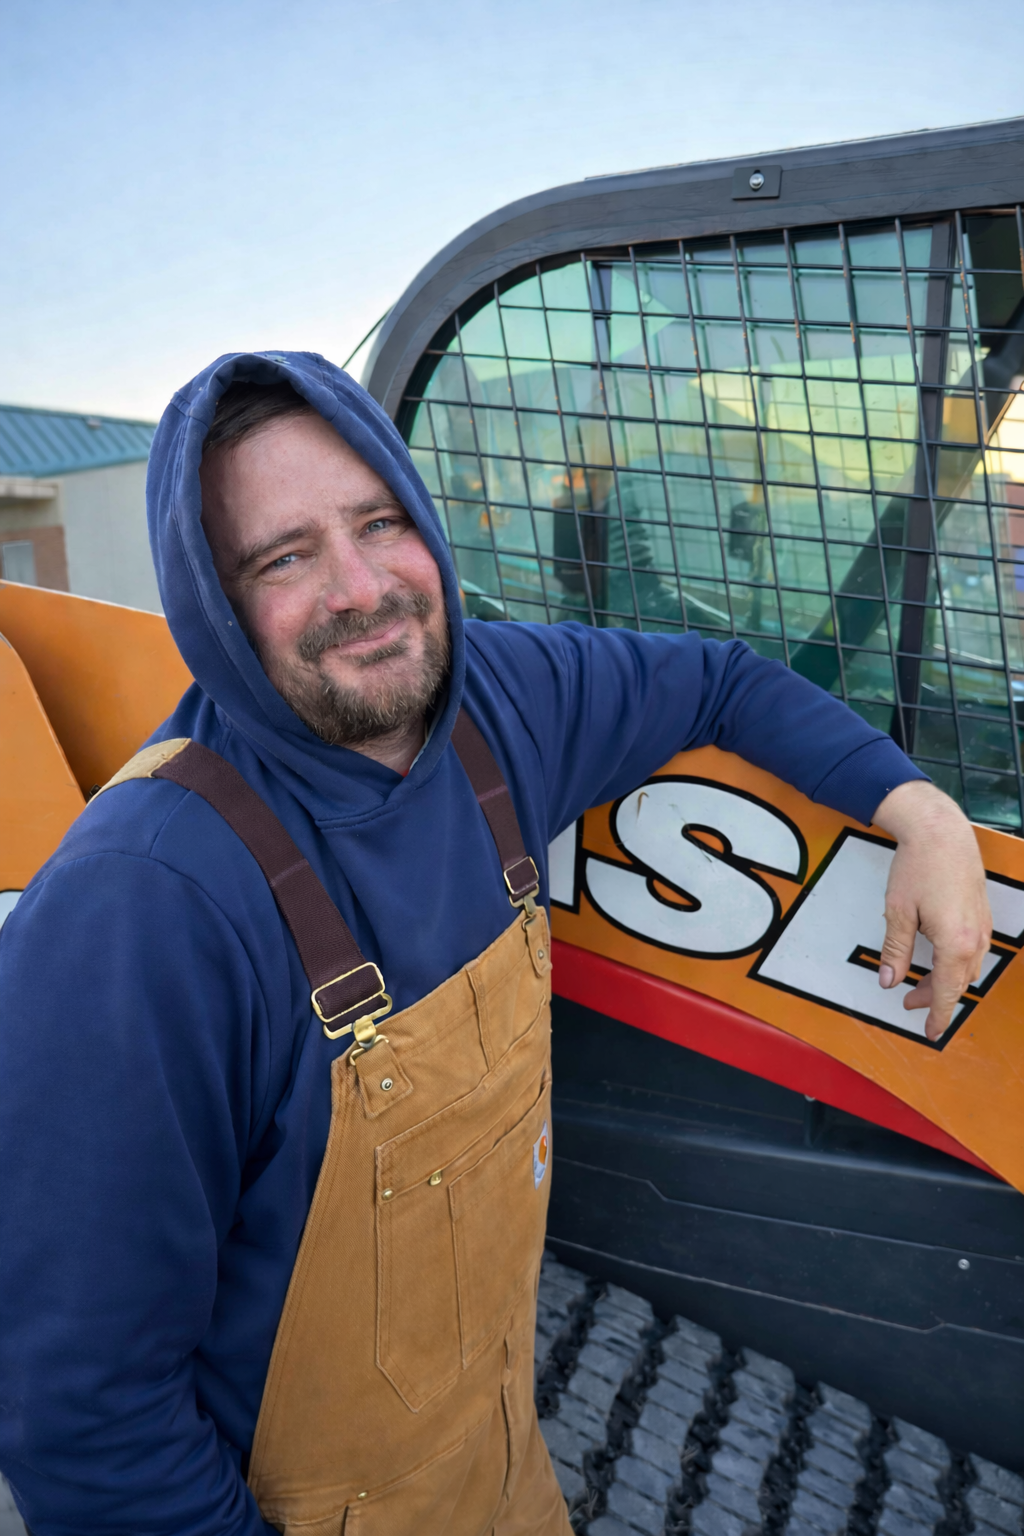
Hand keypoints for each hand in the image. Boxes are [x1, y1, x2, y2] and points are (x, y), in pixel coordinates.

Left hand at [872, 781, 991, 1040]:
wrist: (942, 832)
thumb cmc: (918, 868)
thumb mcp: (898, 912)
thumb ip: (895, 950)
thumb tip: (889, 980)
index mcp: (955, 943)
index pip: (947, 992)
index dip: (937, 1015)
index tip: (930, 1032)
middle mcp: (975, 939)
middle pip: (958, 983)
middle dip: (935, 996)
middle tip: (908, 1000)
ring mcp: (983, 926)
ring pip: (967, 968)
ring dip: (945, 979)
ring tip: (918, 980)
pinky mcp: (982, 915)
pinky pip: (972, 950)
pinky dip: (955, 962)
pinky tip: (937, 955)